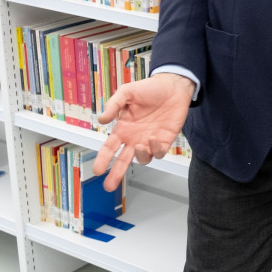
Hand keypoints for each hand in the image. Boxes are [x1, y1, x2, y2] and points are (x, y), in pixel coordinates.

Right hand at [94, 73, 193, 191]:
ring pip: (143, 159)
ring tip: (139, 146)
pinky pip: (159, 153)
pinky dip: (155, 150)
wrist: (173, 85)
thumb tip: (101, 120)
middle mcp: (135, 137)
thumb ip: (114, 105)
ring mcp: (150, 140)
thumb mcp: (127, 92)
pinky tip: (153, 138)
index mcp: (123, 128)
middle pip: (123, 160)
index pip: (109, 148)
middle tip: (109, 185)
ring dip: (140, 156)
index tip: (97, 169)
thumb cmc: (149, 88)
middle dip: (116, 174)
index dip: (103, 159)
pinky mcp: (165, 140)